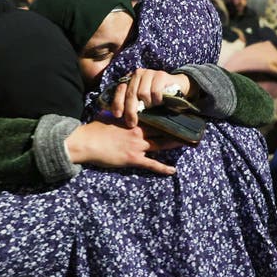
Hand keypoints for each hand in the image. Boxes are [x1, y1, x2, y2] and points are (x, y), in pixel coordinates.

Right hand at [65, 120, 182, 174]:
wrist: (87, 142)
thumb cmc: (95, 128)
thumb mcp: (109, 115)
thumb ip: (118, 112)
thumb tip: (118, 106)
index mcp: (133, 121)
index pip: (154, 116)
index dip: (167, 115)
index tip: (178, 113)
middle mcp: (139, 132)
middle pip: (162, 129)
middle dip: (176, 129)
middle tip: (190, 128)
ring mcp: (138, 146)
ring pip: (161, 144)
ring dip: (174, 144)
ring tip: (188, 144)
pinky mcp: (134, 159)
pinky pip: (152, 164)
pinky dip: (163, 168)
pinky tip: (173, 170)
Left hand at [111, 69, 197, 126]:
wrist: (178, 86)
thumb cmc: (157, 96)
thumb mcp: (142, 100)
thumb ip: (132, 103)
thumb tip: (120, 116)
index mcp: (130, 79)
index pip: (120, 90)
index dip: (117, 103)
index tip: (118, 115)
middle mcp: (138, 73)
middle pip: (131, 94)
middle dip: (130, 110)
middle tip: (132, 123)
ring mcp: (149, 73)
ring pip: (143, 93)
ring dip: (148, 104)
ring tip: (152, 106)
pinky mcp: (160, 75)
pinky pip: (155, 92)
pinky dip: (157, 100)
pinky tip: (161, 101)